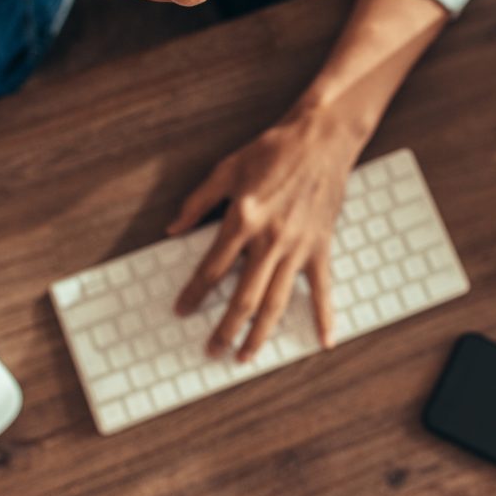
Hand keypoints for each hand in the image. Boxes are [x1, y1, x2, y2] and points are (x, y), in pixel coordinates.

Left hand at [167, 105, 366, 360]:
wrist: (321, 138)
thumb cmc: (273, 150)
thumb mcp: (227, 169)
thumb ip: (197, 202)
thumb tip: (172, 229)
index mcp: (243, 219)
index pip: (212, 268)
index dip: (194, 293)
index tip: (182, 311)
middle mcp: (270, 240)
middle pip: (243, 296)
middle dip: (225, 328)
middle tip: (211, 350)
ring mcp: (298, 247)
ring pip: (276, 301)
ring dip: (260, 333)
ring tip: (246, 356)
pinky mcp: (320, 247)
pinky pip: (321, 288)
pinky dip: (324, 316)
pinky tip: (323, 340)